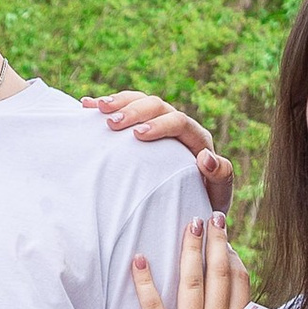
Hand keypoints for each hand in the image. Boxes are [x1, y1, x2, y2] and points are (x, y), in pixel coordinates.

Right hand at [86, 87, 233, 206]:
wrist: (187, 207)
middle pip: (156, 106)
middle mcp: (177, 126)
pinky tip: (86, 106)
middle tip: (112, 123)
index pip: (179, 122)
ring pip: (139, 101)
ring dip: (118, 102)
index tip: (138, 135)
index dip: (159, 125)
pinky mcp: (140, 127)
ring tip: (97, 108)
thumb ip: (221, 178)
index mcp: (196, 139)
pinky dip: (106, 105)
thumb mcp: (215, 196)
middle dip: (134, 111)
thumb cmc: (201, 205)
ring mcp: (157, 124)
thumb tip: (206, 157)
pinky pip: (124, 108)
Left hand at [132, 215, 265, 308]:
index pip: (239, 284)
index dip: (234, 260)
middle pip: (218, 273)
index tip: (228, 245)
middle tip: (212, 216)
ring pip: (191, 280)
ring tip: (189, 224)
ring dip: (190, 249)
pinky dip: (145, 281)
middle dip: (216, 241)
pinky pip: (152, 307)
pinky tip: (140, 258)